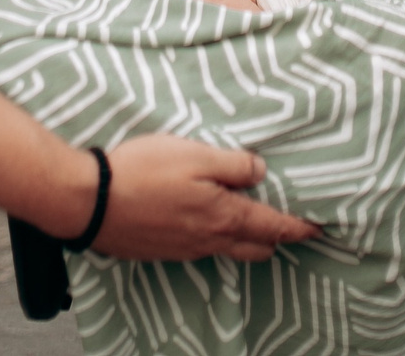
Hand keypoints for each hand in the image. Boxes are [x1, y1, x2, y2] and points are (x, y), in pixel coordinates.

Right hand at [87, 134, 318, 262]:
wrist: (88, 202)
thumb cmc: (142, 171)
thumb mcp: (194, 154)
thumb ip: (233, 165)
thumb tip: (260, 172)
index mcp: (223, 216)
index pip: (272, 227)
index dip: (297, 227)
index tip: (316, 228)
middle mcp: (208, 240)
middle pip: (255, 247)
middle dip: (276, 238)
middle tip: (288, 225)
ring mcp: (184, 249)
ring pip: (228, 250)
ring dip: (246, 239)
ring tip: (252, 223)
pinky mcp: (162, 250)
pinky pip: (202, 249)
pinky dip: (216, 238)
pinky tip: (207, 222)